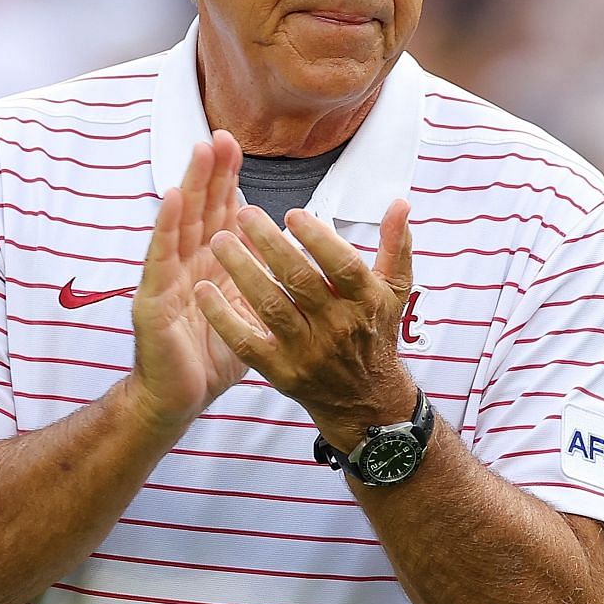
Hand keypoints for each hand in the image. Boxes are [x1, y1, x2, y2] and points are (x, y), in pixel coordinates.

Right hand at [127, 131, 254, 428]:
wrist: (180, 399)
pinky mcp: (152, 300)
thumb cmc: (213, 356)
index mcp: (211, 266)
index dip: (226, 181)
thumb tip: (291, 247)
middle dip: (210, 172)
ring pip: (180, 224)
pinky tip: (172, 200)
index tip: (237, 145)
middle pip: (200, 210)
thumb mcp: (249, 311)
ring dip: (190, 185)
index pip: (219, 214)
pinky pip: (160, 259)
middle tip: (221, 135)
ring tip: (200, 152)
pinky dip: (165, 226)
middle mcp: (186, 265)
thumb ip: (263, 277)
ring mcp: (166, 279)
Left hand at [194, 199, 416, 448]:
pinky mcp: (282, 371)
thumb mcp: (395, 290)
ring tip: (220, 241)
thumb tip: (400, 203)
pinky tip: (204, 290)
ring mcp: (308, 352)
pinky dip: (224, 317)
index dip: (318, 239)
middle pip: (300, 281)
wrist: (367, 400)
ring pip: (271, 306)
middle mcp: (338, 327)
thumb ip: (394, 245)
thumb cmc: (375, 334)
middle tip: (244, 214)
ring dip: (243, 271)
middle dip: (270, 245)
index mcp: (365, 302)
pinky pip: (247, 342)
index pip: (342, 266)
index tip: (292, 214)